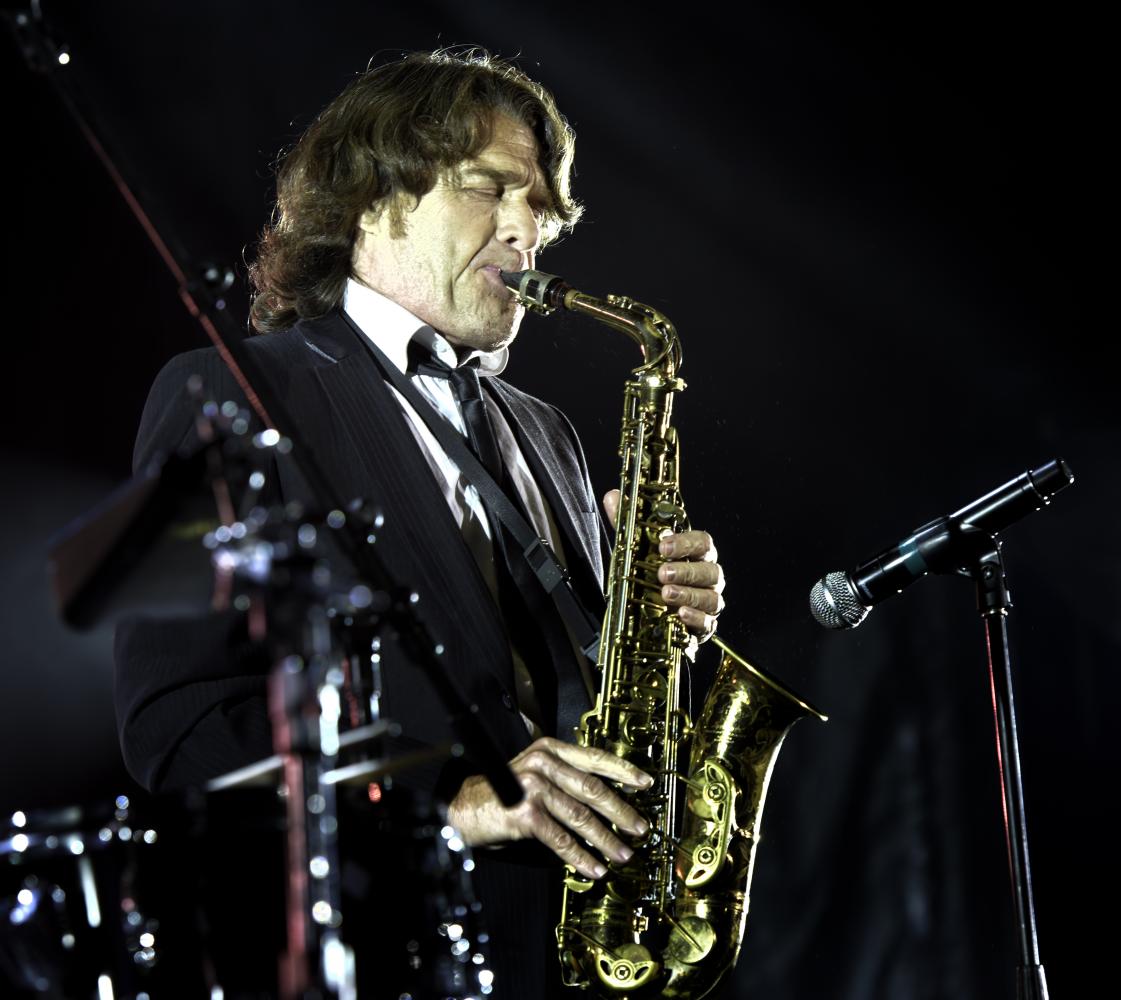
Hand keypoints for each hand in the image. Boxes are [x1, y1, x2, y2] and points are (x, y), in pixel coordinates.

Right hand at [446, 737, 652, 878]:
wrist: (462, 808)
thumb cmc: (501, 795)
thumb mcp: (534, 775)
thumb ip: (564, 779)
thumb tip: (607, 801)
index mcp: (549, 750)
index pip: (593, 757)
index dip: (622, 770)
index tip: (645, 783)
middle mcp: (543, 763)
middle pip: (592, 788)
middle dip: (621, 811)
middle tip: (640, 828)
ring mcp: (533, 787)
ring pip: (580, 816)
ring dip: (606, 839)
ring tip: (623, 854)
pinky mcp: (525, 814)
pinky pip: (561, 839)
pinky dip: (580, 857)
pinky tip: (594, 868)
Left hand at [603, 489, 725, 640]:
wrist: (651, 612)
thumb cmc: (650, 574)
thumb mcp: (636, 548)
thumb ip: (627, 523)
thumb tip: (613, 496)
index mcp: (696, 553)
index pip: (702, 542)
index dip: (685, 543)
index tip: (663, 545)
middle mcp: (708, 575)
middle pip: (710, 570)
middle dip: (686, 571)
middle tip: (661, 573)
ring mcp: (709, 601)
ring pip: (712, 597)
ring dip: (689, 594)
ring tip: (665, 594)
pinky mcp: (705, 625)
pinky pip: (709, 623)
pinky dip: (696, 618)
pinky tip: (679, 614)